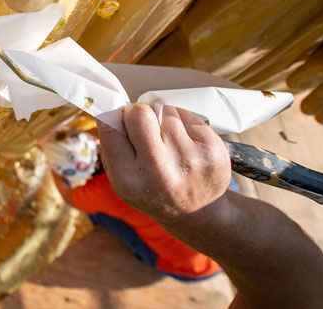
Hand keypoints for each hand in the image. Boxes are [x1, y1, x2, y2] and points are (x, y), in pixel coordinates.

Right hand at [98, 103, 230, 227]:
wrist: (198, 213)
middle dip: (139, 113)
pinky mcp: (212, 149)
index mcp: (128, 179)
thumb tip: (113, 108)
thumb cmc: (154, 190)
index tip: (120, 118)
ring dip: (163, 119)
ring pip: (165, 111)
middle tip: (144, 125)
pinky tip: (185, 142)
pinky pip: (188, 114)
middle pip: (140, 113)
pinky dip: (183, 122)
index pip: (110, 127)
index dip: (115, 117)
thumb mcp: (121, 180)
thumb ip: (112, 147)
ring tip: (167, 141)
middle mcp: (159, 171)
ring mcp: (189, 159)